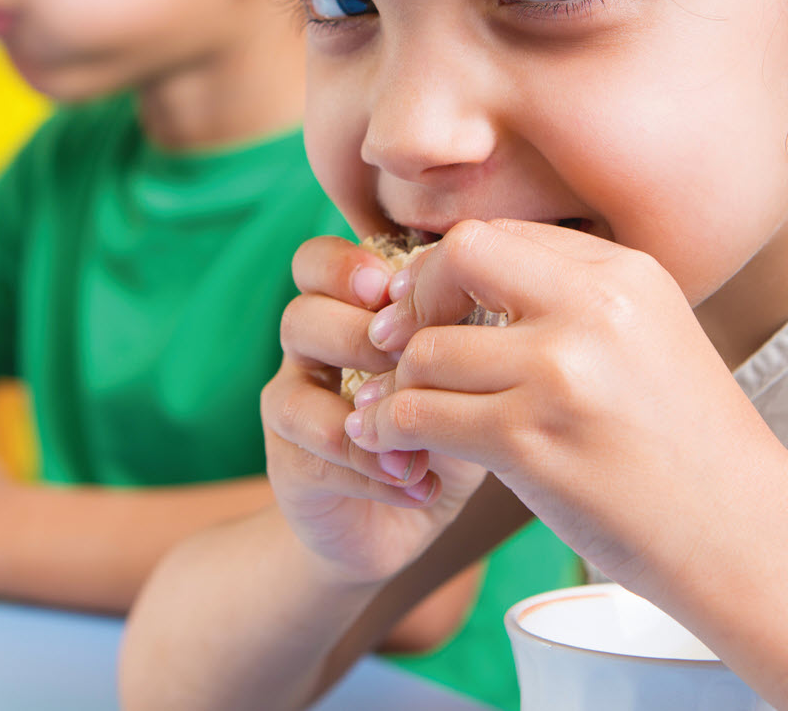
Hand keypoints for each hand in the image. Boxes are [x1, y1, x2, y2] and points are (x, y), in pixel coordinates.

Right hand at [264, 236, 488, 587]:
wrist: (398, 523)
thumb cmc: (442, 431)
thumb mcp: (463, 377)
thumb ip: (464, 335)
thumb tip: (497, 302)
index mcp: (346, 313)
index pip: (318, 263)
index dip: (347, 268)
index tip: (395, 291)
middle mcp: (310, 351)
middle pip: (301, 314)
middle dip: (358, 334)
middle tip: (409, 363)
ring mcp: (294, 406)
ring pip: (293, 390)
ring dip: (362, 405)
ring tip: (419, 436)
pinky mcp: (289, 464)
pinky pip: (315, 453)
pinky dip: (372, 468)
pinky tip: (420, 484)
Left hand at [350, 219, 781, 584]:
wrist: (743, 536)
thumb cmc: (692, 449)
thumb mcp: (652, 340)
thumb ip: (576, 304)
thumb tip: (472, 281)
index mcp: (625, 274)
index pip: (502, 234)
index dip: (451, 271)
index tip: (435, 311)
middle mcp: (593, 308)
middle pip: (457, 256)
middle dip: (417, 299)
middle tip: (402, 345)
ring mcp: (560, 373)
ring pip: (426, 349)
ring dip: (400, 385)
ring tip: (397, 412)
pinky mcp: (530, 442)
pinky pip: (419, 415)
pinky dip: (391, 431)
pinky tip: (395, 446)